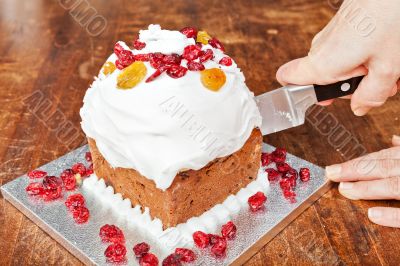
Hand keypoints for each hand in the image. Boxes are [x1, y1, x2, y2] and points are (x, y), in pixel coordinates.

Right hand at [276, 0, 399, 115]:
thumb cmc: (392, 18)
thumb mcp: (388, 68)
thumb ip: (371, 95)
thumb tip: (359, 107)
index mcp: (323, 62)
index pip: (287, 78)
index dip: (300, 93)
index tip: (326, 98)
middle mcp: (320, 47)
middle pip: (323, 78)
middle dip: (352, 84)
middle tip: (378, 80)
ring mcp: (331, 34)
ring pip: (338, 63)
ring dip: (362, 70)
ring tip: (388, 63)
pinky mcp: (343, 25)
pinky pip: (347, 49)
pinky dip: (365, 55)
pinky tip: (386, 51)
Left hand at [326, 135, 399, 226]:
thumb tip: (394, 139)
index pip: (382, 158)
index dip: (356, 163)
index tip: (332, 169)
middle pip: (384, 167)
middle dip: (355, 170)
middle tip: (331, 174)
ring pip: (394, 186)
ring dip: (368, 188)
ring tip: (345, 190)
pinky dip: (393, 215)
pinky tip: (372, 215)